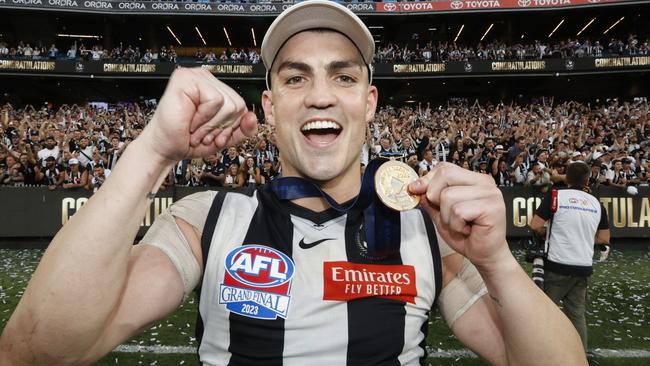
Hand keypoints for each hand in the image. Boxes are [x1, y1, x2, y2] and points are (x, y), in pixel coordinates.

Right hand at [139, 68, 257, 162]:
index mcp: (214, 88)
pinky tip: (190, 121)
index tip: (213, 135)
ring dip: (210, 125)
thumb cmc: (188, 140)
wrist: (165, 148)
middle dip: (221, 127)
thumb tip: (253, 117)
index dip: (230, 126)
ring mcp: (196, 76)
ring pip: (229, 104)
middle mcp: (206, 79)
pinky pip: (216, 100)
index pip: (241, 105)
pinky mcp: (186, 78)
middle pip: (238, 104)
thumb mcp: (223, 137)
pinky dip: (204, 117)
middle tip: (202, 133)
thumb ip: (242, 129)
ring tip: (195, 129)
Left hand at [408, 162, 508, 269]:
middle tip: (449, 215)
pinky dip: (456, 224)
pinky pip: (458, 211)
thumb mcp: (440, 213)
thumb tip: (415, 186)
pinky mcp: (492, 207)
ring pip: (448, 195)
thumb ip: (430, 198)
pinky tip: (467, 229)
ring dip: (447, 217)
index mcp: (473, 179)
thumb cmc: (466, 234)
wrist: (484, 255)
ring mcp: (490, 193)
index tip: (418, 191)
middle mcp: (484, 182)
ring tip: (461, 224)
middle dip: (436, 198)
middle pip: (445, 175)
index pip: (444, 168)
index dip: (427, 180)